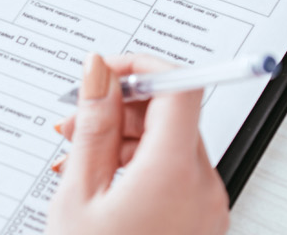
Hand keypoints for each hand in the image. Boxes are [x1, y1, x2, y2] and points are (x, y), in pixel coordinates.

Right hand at [47, 54, 229, 234]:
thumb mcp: (80, 196)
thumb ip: (94, 126)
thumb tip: (101, 75)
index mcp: (175, 175)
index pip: (179, 86)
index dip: (140, 68)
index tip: (108, 71)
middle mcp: (203, 189)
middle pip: (174, 115)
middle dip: (122, 109)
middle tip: (79, 120)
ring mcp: (207, 209)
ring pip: (173, 145)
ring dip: (128, 138)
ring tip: (82, 157)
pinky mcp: (202, 223)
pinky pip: (177, 176)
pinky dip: (142, 167)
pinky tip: (105, 179)